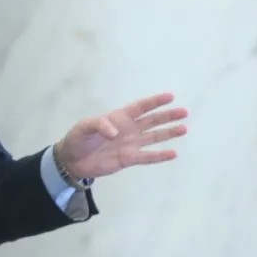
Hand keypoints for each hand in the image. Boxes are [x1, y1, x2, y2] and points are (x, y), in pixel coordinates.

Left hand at [55, 92, 187, 179]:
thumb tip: (116, 133)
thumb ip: (100, 125)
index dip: (154, 102)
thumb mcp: (85, 127)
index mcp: (119, 117)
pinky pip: (148, 157)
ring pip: (153, 137)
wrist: (73, 160)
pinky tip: (173, 153)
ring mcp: (130, 144)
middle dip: (168, 116)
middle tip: (184, 112)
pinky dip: (160, 156)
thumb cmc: (78, 139)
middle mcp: (128, 129)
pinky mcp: (129, 159)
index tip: (170, 97)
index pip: (140, 107)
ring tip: (184, 128)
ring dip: (168, 133)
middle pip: (152, 120)